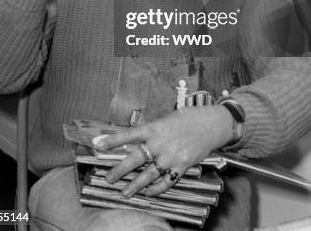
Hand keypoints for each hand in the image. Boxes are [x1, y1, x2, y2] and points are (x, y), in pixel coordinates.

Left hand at [94, 105, 232, 197]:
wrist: (211, 124)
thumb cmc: (187, 118)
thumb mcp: (166, 119)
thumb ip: (152, 131)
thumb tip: (136, 140)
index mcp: (154, 128)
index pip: (129, 134)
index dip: (113, 140)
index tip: (98, 145)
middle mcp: (160, 143)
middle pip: (135, 159)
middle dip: (120, 170)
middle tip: (108, 178)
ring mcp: (171, 156)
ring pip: (149, 175)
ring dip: (135, 185)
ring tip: (124, 193)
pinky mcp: (182, 166)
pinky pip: (166, 181)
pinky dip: (156, 189)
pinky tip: (148, 193)